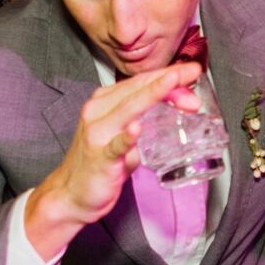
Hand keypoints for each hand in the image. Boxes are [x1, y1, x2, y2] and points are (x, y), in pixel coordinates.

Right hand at [26, 62, 203, 258]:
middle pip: (138, 89)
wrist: (70, 193)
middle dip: (168, 79)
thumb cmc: (99, 163)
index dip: (167, 74)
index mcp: (105, 102)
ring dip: (154, 95)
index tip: (191, 71)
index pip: (140, 82)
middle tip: (194, 73)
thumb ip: (148, 124)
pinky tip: (137, 129)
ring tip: (173, 83)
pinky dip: (127, 136)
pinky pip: (116, 145)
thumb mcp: (125, 136)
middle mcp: (98, 111)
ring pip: (129, 108)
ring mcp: (97, 133)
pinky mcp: (99, 157)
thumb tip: (180, 115)